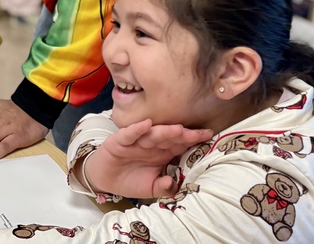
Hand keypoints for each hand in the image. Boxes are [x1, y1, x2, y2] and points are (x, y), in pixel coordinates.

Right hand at [84, 119, 212, 198]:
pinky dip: (137, 129)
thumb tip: (174, 184)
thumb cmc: (130, 180)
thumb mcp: (150, 189)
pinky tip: (146, 124)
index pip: (179, 145)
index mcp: (161, 153)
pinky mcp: (119, 141)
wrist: (104, 179)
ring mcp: (136, 141)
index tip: (209, 136)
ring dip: (164, 131)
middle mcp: (151, 144)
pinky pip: (129, 134)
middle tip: (198, 132)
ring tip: (177, 129)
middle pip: (169, 137)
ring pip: (152, 134)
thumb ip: (164, 187)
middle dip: (183, 135)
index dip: (193, 140)